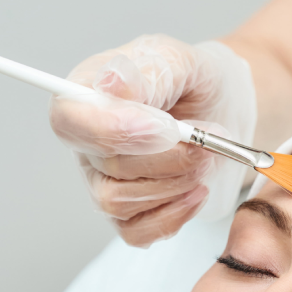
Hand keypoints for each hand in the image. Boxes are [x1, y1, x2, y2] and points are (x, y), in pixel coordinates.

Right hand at [49, 35, 255, 246]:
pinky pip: (136, 231)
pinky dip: (174, 215)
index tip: (164, 127)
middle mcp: (86, 142)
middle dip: (167, 157)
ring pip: (120, 203)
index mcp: (85, 94)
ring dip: (175, 183)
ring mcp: (102, 180)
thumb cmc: (193, 82)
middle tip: (206, 140)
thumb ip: (149, 72)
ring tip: (205, 157)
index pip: (68, 120)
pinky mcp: (126, 212)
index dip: (112, 130)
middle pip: (107, 166)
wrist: (222, 112)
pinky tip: (196, 191)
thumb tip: (113, 84)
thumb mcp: (179, 59)